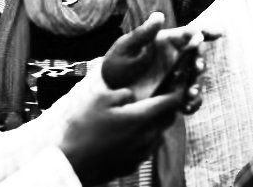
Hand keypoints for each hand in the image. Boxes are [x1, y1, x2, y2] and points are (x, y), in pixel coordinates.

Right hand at [58, 85, 183, 184]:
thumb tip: (131, 96)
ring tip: (139, 119)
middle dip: (167, 109)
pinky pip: (146, 149)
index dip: (177, 94)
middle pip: (167, 120)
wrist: (73, 164)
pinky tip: (128, 137)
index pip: (168, 104)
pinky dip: (144, 140)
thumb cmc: (83, 130)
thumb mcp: (98, 100)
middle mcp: (145, 137)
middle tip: (159, 101)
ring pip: (158, 136)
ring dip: (155, 125)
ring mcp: (140, 154)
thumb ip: (120, 94)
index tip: (179, 87)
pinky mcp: (133, 165)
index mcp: (139, 118)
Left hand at [101, 12, 216, 113]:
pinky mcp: (174, 97)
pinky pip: (190, 100)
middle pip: (196, 57)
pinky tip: (187, 105)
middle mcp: (175, 59)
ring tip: (191, 90)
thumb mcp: (125, 48)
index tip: (218, 32)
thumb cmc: (115, 66)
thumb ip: (143, 34)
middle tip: (197, 65)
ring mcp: (176, 78)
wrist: (108, 94)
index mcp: (166, 42)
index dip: (205, 31)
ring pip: (195, 79)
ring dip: (198, 83)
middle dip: (200, 60)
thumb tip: (159, 15)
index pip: (189, 34)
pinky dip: (193, 102)